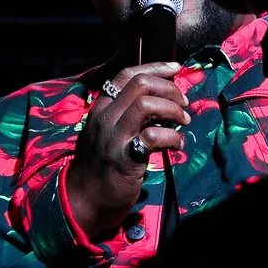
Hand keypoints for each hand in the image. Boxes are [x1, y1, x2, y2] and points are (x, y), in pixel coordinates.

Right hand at [65, 62, 189, 236]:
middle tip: (183, 104)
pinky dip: (173, 137)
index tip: (176, 68)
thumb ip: (125, 115)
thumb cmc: (101, 166)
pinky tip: (177, 145)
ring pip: (146, 104)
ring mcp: (113, 137)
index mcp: (101, 108)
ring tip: (183, 122)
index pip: (126, 74)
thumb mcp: (106, 132)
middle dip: (169, 88)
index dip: (155, 67)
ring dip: (172, 110)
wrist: (85, 199)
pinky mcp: (125, 158)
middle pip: (140, 84)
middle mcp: (105, 117)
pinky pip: (154, 136)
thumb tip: (161, 100)